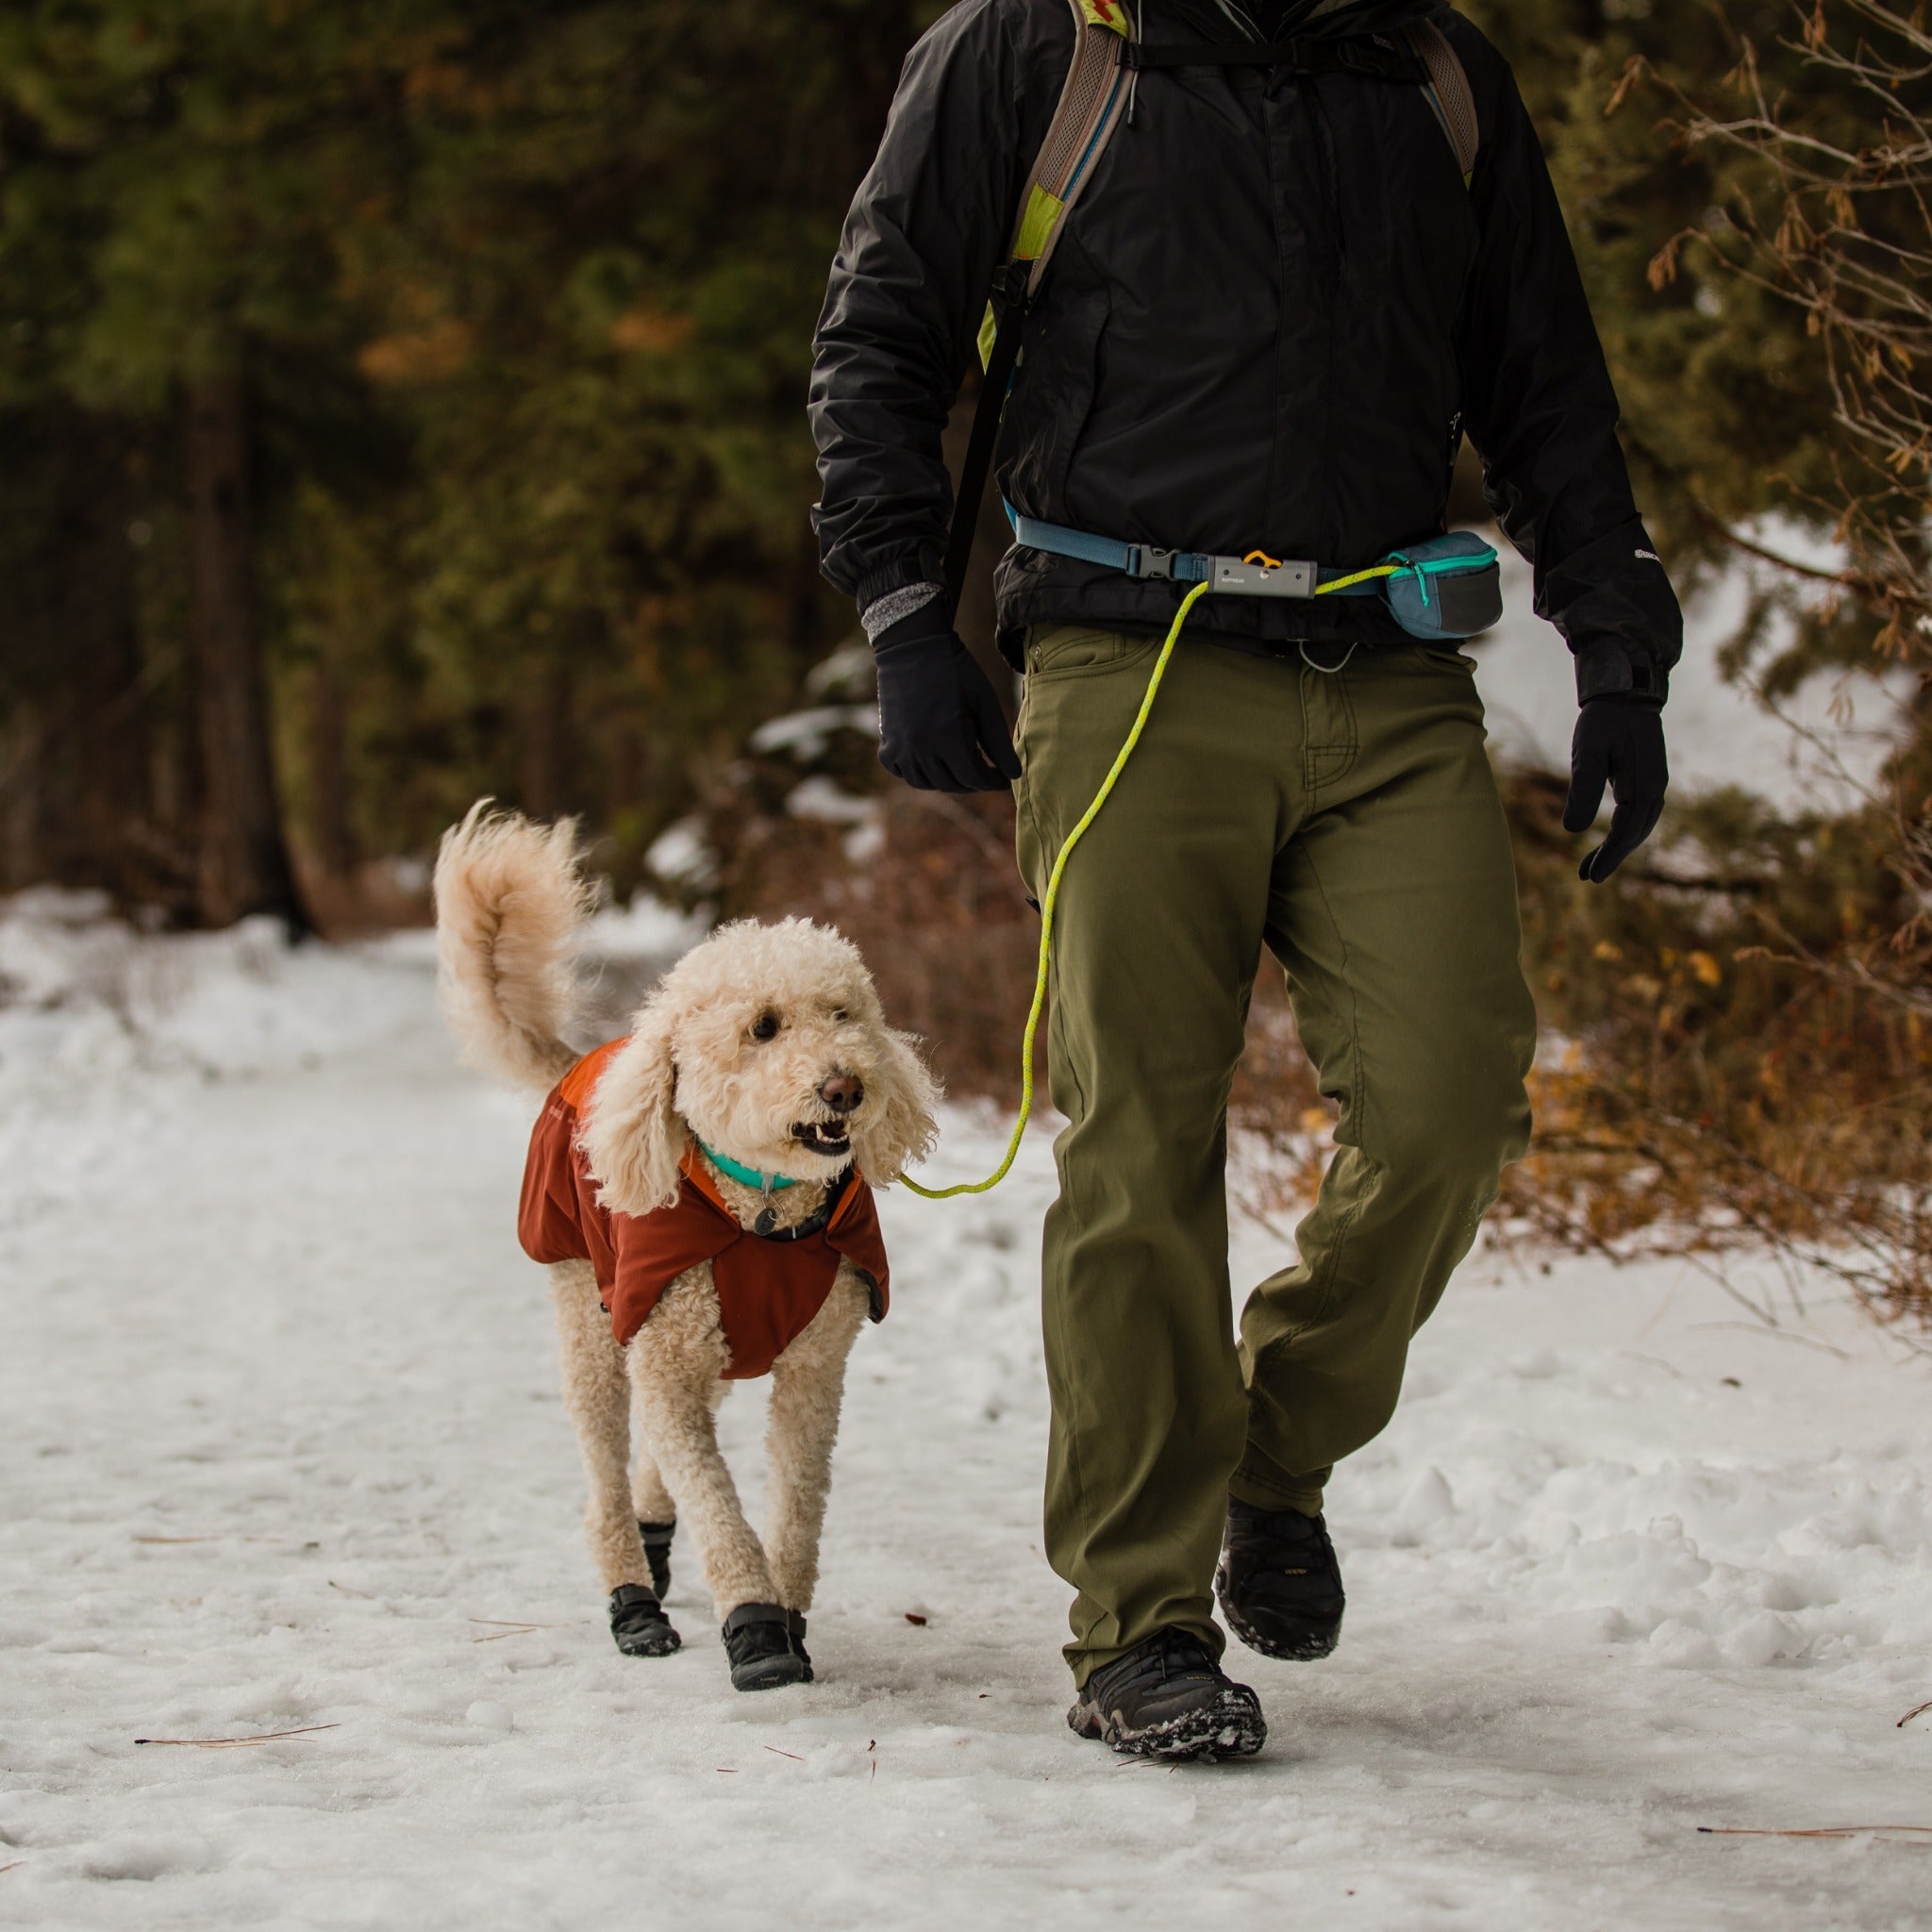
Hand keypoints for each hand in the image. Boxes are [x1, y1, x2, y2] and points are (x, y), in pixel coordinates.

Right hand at [872, 608, 1020, 792]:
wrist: (914, 646)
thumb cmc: (956, 671)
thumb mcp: (984, 704)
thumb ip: (999, 743)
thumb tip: (1014, 776)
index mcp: (947, 738)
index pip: (974, 778)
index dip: (993, 781)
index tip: (1004, 778)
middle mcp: (920, 748)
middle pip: (952, 783)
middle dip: (973, 782)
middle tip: (986, 772)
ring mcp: (900, 748)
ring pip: (926, 782)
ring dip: (947, 780)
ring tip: (961, 766)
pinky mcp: (887, 742)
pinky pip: (901, 771)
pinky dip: (917, 772)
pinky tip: (932, 760)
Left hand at [1563, 695, 1666, 882]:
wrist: (1626, 692)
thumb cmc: (1604, 719)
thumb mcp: (1588, 751)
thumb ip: (1583, 788)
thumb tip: (1572, 830)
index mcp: (1644, 783)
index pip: (1627, 830)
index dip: (1610, 855)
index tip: (1591, 876)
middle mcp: (1656, 788)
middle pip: (1636, 834)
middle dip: (1613, 857)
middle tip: (1587, 876)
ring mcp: (1655, 784)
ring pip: (1639, 827)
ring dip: (1618, 848)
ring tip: (1590, 866)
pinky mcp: (1649, 780)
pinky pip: (1639, 815)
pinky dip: (1624, 832)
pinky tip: (1606, 840)